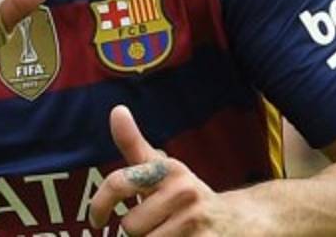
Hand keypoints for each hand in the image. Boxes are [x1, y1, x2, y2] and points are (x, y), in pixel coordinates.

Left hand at [90, 106, 237, 235]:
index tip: (96, 220)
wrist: (239, 219)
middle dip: (139, 232)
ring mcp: (195, 219)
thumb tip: (117, 110)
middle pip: (130, 226)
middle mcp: (182, 191)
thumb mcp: (163, 168)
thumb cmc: (187, 195)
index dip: (99, 204)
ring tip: (172, 234)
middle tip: (161, 224)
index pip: (119, 183)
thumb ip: (134, 144)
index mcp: (167, 169)